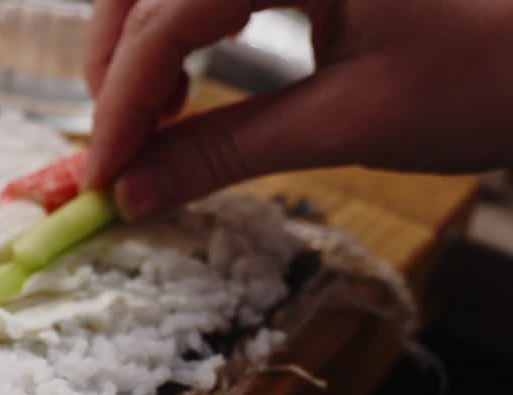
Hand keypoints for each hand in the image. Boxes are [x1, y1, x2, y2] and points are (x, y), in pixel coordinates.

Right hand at [81, 0, 512, 218]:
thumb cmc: (495, 73)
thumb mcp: (351, 122)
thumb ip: (227, 152)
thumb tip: (136, 192)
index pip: (167, 17)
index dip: (122, 101)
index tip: (105, 175)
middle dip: (118, 60)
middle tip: (123, 144)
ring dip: (142, 36)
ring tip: (159, 110)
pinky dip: (182, 18)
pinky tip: (193, 68)